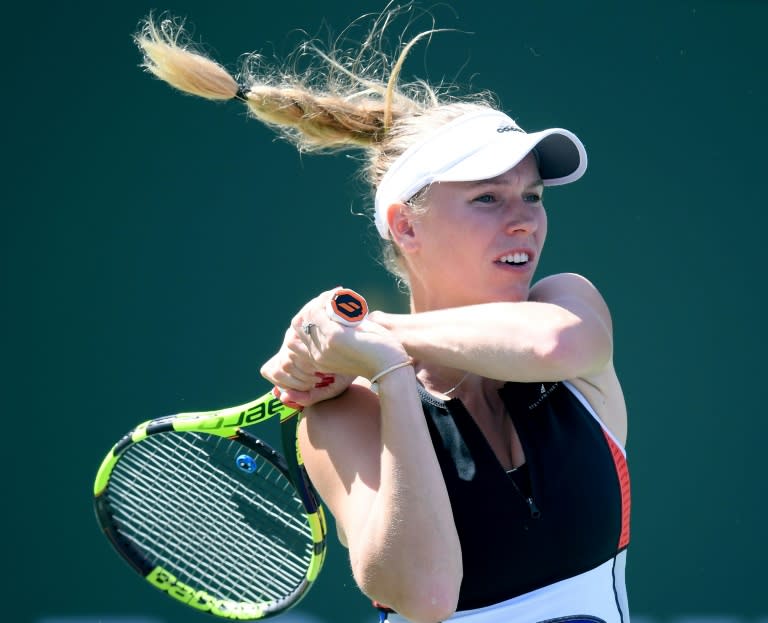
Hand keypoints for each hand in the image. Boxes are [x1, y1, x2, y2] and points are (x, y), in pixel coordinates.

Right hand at [261, 288, 407, 405]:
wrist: (391, 368)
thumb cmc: (377, 355)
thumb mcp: (351, 347)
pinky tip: (339, 293)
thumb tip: (337, 310)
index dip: (307, 314)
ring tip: (335, 294)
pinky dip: (325, 299)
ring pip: (307, 315)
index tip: (325, 304)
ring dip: (319, 300)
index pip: (298, 331)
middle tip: (331, 296)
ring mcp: (323, 347)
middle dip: (312, 305)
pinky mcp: (333, 338)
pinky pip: (318, 312)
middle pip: (299, 322)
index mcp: (318, 359)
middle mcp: (316, 355)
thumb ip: (341, 334)